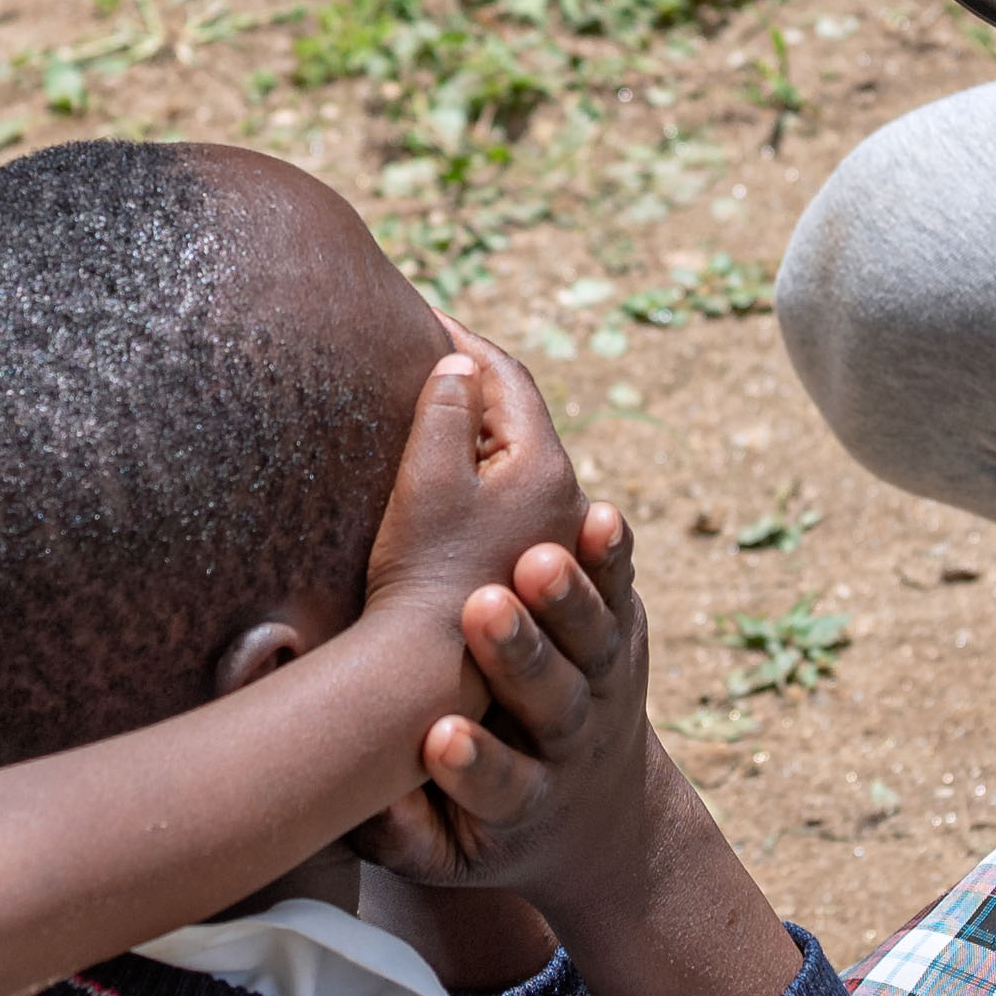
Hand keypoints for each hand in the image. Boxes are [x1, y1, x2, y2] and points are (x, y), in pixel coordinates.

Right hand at [358, 333, 579, 642]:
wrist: (428, 677)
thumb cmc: (424, 573)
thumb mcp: (427, 481)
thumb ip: (444, 411)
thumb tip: (460, 364)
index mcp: (548, 468)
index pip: (508, 380)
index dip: (464, 344)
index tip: (425, 318)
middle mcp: (571, 504)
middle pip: (524, 423)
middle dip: (477, 388)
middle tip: (430, 362)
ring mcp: (561, 546)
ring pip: (525, 469)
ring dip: (486, 439)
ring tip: (440, 422)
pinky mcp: (540, 582)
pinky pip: (522, 509)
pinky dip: (492, 485)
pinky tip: (459, 494)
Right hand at [371, 505, 662, 903]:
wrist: (594, 811)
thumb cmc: (481, 824)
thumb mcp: (440, 849)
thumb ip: (398, 830)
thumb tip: (361, 791)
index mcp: (525, 801)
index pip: (502, 786)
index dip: (475, 764)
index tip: (439, 738)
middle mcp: (570, 742)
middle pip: (552, 702)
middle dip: (519, 658)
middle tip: (485, 612)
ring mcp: (602, 685)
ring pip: (592, 643)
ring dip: (565, 600)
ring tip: (538, 558)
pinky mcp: (621, 636)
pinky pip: (620, 592)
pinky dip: (611, 557)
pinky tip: (598, 518)